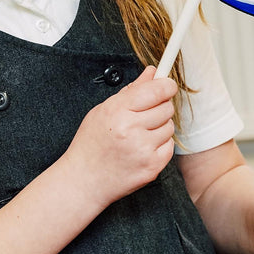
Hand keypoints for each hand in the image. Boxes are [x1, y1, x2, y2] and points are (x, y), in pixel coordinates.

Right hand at [64, 66, 176, 209]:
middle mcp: (131, 129)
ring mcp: (143, 150)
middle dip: (161, 106)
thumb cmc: (91, 143)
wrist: (84, 180)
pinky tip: (143, 147)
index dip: (166, 85)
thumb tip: (152, 72)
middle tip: (147, 112)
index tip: (168, 85)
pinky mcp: (152, 167)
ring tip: (140, 133)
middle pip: (166, 107)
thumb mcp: (104, 110)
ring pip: (169, 127)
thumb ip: (131, 90)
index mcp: (117, 111)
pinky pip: (169, 146)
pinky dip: (160, 145)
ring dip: (160, 127)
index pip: (156, 90)